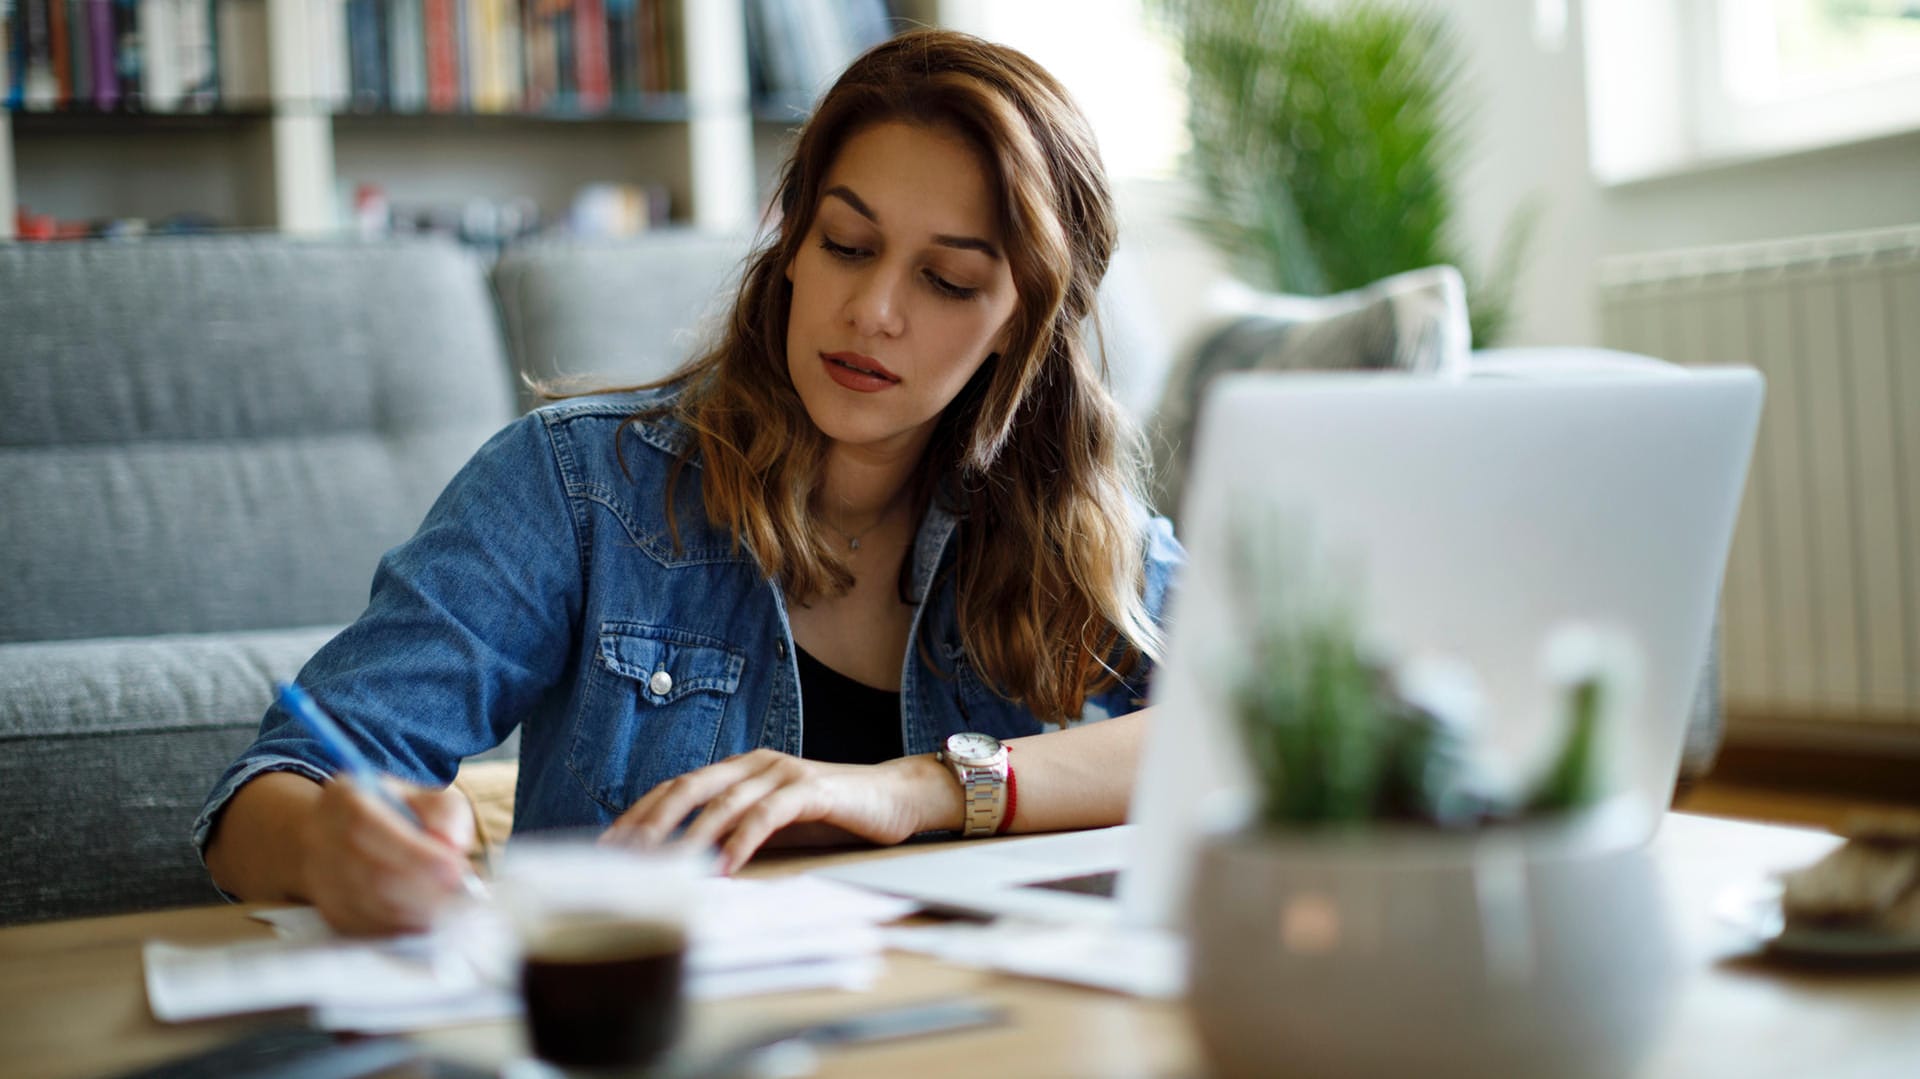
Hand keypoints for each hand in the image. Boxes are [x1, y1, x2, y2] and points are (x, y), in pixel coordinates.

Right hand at [300, 776, 475, 935]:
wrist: (339, 839)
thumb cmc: (394, 815)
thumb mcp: (424, 797)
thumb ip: (445, 811)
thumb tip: (455, 845)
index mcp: (344, 801)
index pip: (369, 828)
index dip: (415, 853)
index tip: (457, 868)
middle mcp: (322, 841)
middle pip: (373, 875)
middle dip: (426, 889)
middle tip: (464, 894)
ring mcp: (323, 883)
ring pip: (372, 907)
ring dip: (420, 912)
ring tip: (454, 906)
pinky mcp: (334, 915)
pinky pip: (371, 930)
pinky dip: (406, 928)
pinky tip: (432, 919)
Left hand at [603, 750, 956, 873]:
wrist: (897, 798)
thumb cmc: (833, 816)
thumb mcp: (773, 827)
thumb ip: (733, 835)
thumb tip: (682, 868)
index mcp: (739, 770)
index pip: (675, 789)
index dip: (638, 815)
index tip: (606, 848)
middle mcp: (755, 764)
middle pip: (687, 788)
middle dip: (650, 824)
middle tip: (620, 858)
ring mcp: (783, 772)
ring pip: (723, 802)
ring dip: (690, 837)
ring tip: (664, 868)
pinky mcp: (812, 789)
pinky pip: (768, 814)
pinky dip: (742, 840)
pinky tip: (725, 866)